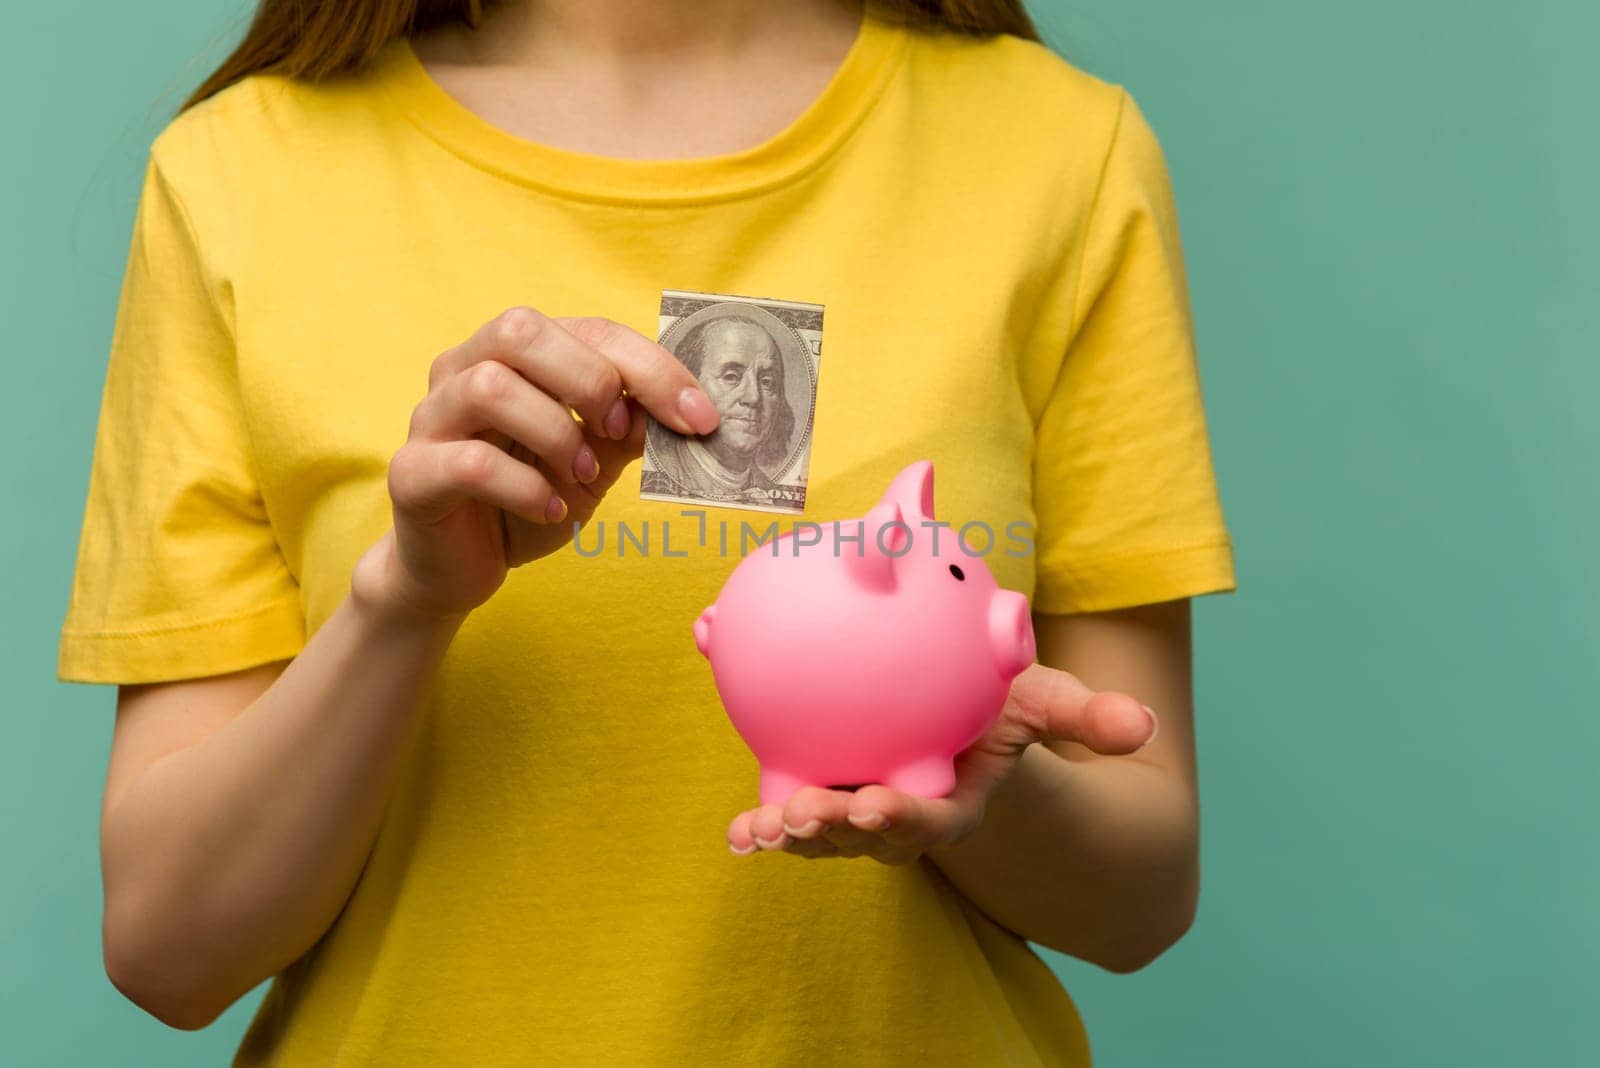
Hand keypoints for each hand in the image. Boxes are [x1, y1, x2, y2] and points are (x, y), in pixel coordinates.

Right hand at [352, 307, 719, 622]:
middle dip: (590, 379)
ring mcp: (430, 417)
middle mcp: (463, 369)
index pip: (588, 330)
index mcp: (514, 355)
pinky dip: (524, 487)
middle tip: (620, 434)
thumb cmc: (527, 498)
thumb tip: (686, 409)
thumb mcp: (593, 461)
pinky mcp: (412, 472)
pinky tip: (549, 510)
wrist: (461, 568)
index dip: (651, 367)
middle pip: (520, 331)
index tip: (699, 416)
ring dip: (554, 433)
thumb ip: (629, 428)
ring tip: (581, 476)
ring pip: (488, 386)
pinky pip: (468, 461)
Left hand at [725, 663, 1158, 863]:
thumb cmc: (1001, 707)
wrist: (961, 712)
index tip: (872, 809)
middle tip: (797, 818)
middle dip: (828, 836)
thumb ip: (1084, 715)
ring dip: (783, 828)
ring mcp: (854, 806)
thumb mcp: (1043, 701)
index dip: (898, 821)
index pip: (925, 820)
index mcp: (950, 801)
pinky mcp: (819, 788)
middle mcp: (898, 813)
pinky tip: (725, 801)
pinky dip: (754, 798)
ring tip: (755, 827)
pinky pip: (781, 791)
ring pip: (815, 825)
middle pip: (859, 836)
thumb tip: (1143, 727)